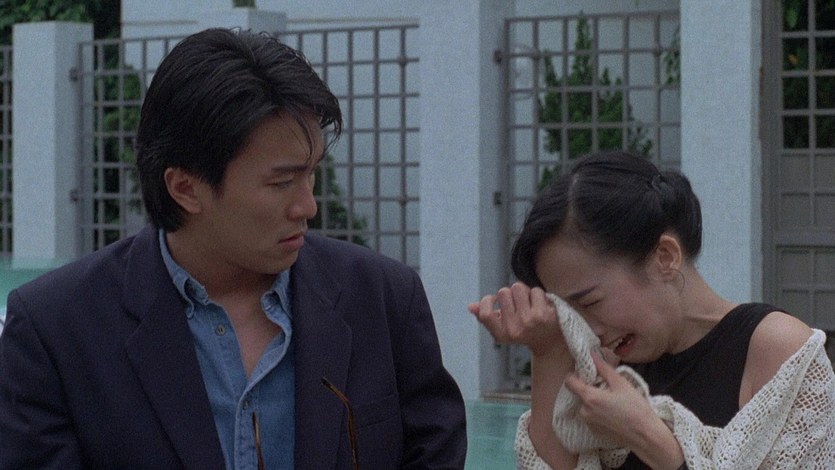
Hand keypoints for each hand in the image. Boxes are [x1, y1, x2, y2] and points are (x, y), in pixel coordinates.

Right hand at [468, 282, 564, 356]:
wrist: (551, 344)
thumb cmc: (523, 332)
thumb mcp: (503, 328)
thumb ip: (486, 317)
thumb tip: (470, 306)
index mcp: (501, 335)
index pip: (485, 313)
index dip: (487, 301)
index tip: (493, 300)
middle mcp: (514, 329)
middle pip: (503, 293)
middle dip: (510, 294)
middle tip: (518, 303)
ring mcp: (529, 320)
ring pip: (518, 287)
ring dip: (523, 291)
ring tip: (528, 302)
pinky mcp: (544, 313)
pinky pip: (535, 290)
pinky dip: (537, 294)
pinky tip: (541, 305)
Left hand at [564, 353, 683, 467]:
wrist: (646, 437)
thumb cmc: (636, 408)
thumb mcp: (621, 384)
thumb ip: (603, 368)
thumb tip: (592, 354)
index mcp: (589, 397)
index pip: (569, 382)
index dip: (574, 374)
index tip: (586, 373)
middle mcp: (584, 412)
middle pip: (580, 394)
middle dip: (590, 389)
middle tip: (607, 388)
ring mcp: (588, 424)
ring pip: (586, 406)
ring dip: (594, 402)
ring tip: (613, 402)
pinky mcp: (595, 433)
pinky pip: (591, 418)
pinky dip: (598, 414)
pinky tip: (614, 414)